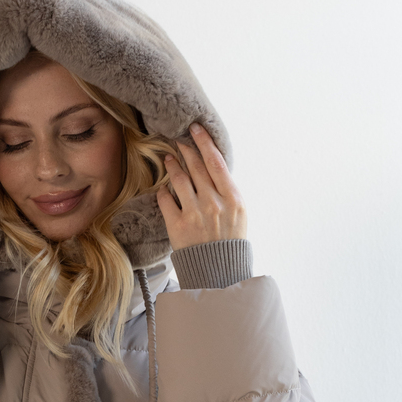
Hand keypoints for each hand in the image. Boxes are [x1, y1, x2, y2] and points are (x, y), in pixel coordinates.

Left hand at [156, 123, 246, 249]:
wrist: (219, 273)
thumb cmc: (229, 242)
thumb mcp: (238, 214)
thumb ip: (227, 191)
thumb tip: (213, 168)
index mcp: (233, 199)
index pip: (216, 162)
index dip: (204, 142)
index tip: (195, 129)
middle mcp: (213, 203)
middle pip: (196, 167)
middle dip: (186, 148)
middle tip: (178, 138)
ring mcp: (195, 214)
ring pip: (179, 179)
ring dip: (173, 165)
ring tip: (169, 158)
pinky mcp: (177, 226)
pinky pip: (166, 200)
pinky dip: (163, 192)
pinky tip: (163, 188)